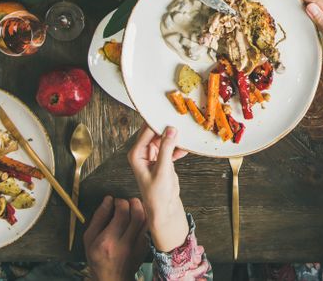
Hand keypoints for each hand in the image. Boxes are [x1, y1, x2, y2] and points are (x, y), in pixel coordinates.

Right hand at [83, 196, 147, 280]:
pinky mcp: (145, 247)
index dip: (120, 202)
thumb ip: (98, 218)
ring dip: (142, 209)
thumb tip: (107, 200)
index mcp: (108, 241)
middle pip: (137, 215)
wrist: (112, 278)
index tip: (116, 201)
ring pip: (146, 221)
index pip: (122, 214)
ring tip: (134, 206)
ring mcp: (137, 247)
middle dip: (133, 202)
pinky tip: (136, 219)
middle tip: (127, 201)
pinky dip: (144, 220)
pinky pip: (147, 229)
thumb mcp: (89, 239)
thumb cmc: (98, 258)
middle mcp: (125, 244)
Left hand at [128, 125, 189, 251]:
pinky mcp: (162, 159)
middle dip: (166, 127)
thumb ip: (166, 148)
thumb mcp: (163, 169)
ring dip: (174, 137)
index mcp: (136, 154)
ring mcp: (152, 155)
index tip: (170, 114)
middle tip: (179, 120)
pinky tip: (185, 148)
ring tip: (185, 133)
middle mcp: (142, 153)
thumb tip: (170, 130)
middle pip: (154, 132)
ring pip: (163, 139)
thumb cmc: (157, 193)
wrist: (164, 208)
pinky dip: (177, 147)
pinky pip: (170, 147)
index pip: (146, 131)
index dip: (158, 122)